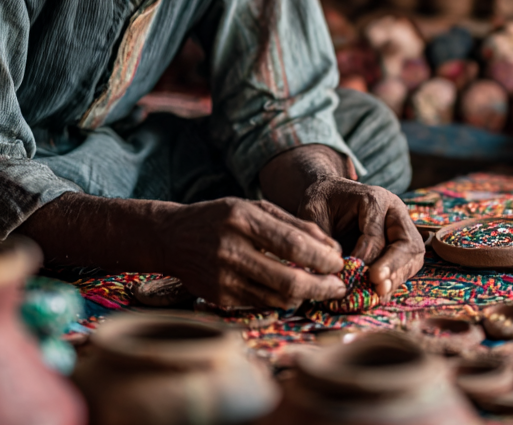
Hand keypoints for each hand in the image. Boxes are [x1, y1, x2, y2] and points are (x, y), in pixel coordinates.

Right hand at [160, 197, 346, 308]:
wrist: (172, 238)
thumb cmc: (220, 219)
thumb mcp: (255, 208)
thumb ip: (295, 224)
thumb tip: (332, 247)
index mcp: (243, 219)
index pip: (294, 245)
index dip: (323, 258)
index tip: (340, 262)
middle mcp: (231, 250)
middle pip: (290, 280)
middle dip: (322, 286)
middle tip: (339, 286)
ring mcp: (224, 277)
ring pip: (279, 298)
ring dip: (306, 297)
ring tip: (320, 289)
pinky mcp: (220, 298)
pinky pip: (263, 304)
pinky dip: (284, 301)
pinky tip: (293, 293)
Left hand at [297, 176, 424, 297]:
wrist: (331, 196)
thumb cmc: (323, 203)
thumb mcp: (314, 213)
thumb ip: (324, 238)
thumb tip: (336, 267)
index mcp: (374, 199)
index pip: (375, 235)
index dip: (364, 257)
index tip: (350, 273)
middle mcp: (395, 211)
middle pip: (405, 243)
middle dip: (392, 267)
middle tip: (377, 284)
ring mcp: (403, 226)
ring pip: (413, 255)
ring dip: (397, 276)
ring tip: (380, 293)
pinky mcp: (403, 242)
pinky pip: (409, 264)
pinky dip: (397, 279)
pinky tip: (381, 292)